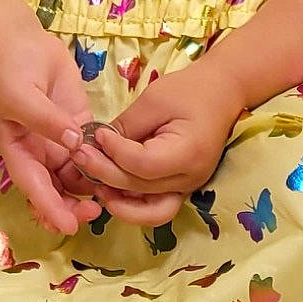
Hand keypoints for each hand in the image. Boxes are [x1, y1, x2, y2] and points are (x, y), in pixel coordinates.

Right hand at [0, 29, 100, 234]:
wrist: (15, 39)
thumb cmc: (7, 69)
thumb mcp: (20, 95)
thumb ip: (46, 121)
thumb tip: (73, 144)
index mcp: (18, 150)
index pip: (35, 187)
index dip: (51, 209)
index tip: (69, 226)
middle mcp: (39, 152)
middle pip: (57, 189)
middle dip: (74, 205)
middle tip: (96, 210)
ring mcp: (60, 139)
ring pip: (77, 175)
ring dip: (92, 186)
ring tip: (113, 191)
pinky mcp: (77, 123)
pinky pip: (92, 150)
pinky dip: (102, 161)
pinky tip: (119, 165)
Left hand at [70, 62, 245, 225]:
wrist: (223, 93)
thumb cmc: (190, 90)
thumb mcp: (154, 100)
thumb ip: (126, 127)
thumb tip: (97, 146)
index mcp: (188, 153)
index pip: (142, 164)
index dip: (114, 153)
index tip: (97, 135)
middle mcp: (190, 179)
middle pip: (140, 188)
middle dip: (105, 174)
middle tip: (80, 155)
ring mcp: (188, 188)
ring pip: (149, 211)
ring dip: (119, 202)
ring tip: (94, 183)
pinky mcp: (181, 188)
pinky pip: (155, 207)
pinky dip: (132, 204)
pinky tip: (110, 189)